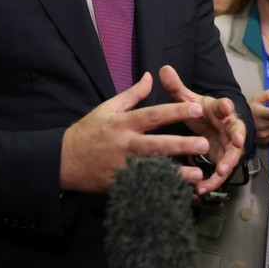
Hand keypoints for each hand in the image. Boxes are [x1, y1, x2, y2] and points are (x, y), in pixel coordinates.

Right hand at [60, 72, 217, 193]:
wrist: (64, 161)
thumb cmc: (88, 132)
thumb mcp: (107, 108)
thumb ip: (133, 94)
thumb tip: (150, 76)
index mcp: (122, 123)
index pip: (152, 115)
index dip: (175, 112)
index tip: (196, 109)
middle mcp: (124, 145)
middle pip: (156, 144)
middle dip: (181, 145)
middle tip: (204, 144)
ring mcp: (123, 167)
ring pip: (153, 169)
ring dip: (175, 173)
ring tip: (197, 175)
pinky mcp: (120, 184)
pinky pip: (145, 187)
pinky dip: (161, 189)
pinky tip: (178, 191)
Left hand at [159, 65, 247, 195]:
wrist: (211, 127)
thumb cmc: (201, 112)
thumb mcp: (189, 101)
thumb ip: (177, 88)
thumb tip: (164, 69)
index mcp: (219, 110)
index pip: (224, 106)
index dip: (226, 107)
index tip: (226, 107)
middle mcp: (228, 126)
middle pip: (236, 131)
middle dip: (238, 136)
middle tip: (237, 142)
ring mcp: (228, 145)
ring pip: (232, 154)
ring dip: (228, 163)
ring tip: (221, 171)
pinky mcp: (223, 160)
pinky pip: (220, 172)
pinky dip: (213, 180)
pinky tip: (202, 188)